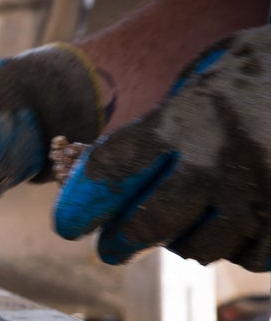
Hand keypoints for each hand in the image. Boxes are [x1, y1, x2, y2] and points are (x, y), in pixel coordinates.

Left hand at [55, 25, 270, 269]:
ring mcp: (261, 194)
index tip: (70, 224)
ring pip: (200, 248)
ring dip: (186, 243)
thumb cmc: (268, 64)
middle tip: (111, 249)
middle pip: (149, 224)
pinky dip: (239, 247)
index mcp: (188, 117)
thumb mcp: (213, 66)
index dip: (84, 203)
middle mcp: (220, 161)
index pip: (114, 169)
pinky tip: (236, 228)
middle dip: (122, 242)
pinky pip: (252, 255)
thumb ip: (172, 113)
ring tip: (186, 229)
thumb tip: (122, 162)